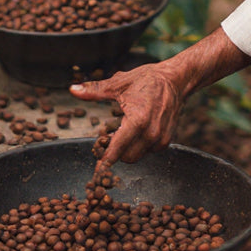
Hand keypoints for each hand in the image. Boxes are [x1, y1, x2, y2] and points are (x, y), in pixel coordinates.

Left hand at [70, 27, 250, 164]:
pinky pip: (147, 151)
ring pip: (136, 156)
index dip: (105, 161)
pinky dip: (139, 146)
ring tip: (122, 132)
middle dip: (114, 152)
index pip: (117, 148)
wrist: (176, 80)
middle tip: (106, 139)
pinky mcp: (166, 141)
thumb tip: (73, 90)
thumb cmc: (148, 80)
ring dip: (126, 150)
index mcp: (137, 120)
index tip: (97, 171)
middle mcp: (151, 133)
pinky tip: (136, 131)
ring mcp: (160, 138)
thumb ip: (95, 90)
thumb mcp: (119, 83)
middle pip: (126, 157)